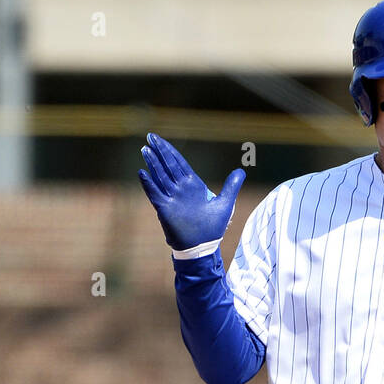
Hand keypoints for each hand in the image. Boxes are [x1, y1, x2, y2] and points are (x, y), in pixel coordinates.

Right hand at [138, 133, 245, 250]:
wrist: (202, 247)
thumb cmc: (212, 228)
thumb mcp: (225, 204)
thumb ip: (232, 187)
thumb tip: (241, 171)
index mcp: (193, 185)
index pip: (179, 163)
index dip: (170, 150)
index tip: (160, 140)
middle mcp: (180, 189)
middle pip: (168, 165)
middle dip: (159, 151)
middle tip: (150, 136)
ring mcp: (172, 198)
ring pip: (160, 176)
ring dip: (153, 162)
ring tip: (145, 149)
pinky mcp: (164, 209)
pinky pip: (155, 194)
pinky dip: (148, 184)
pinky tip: (142, 172)